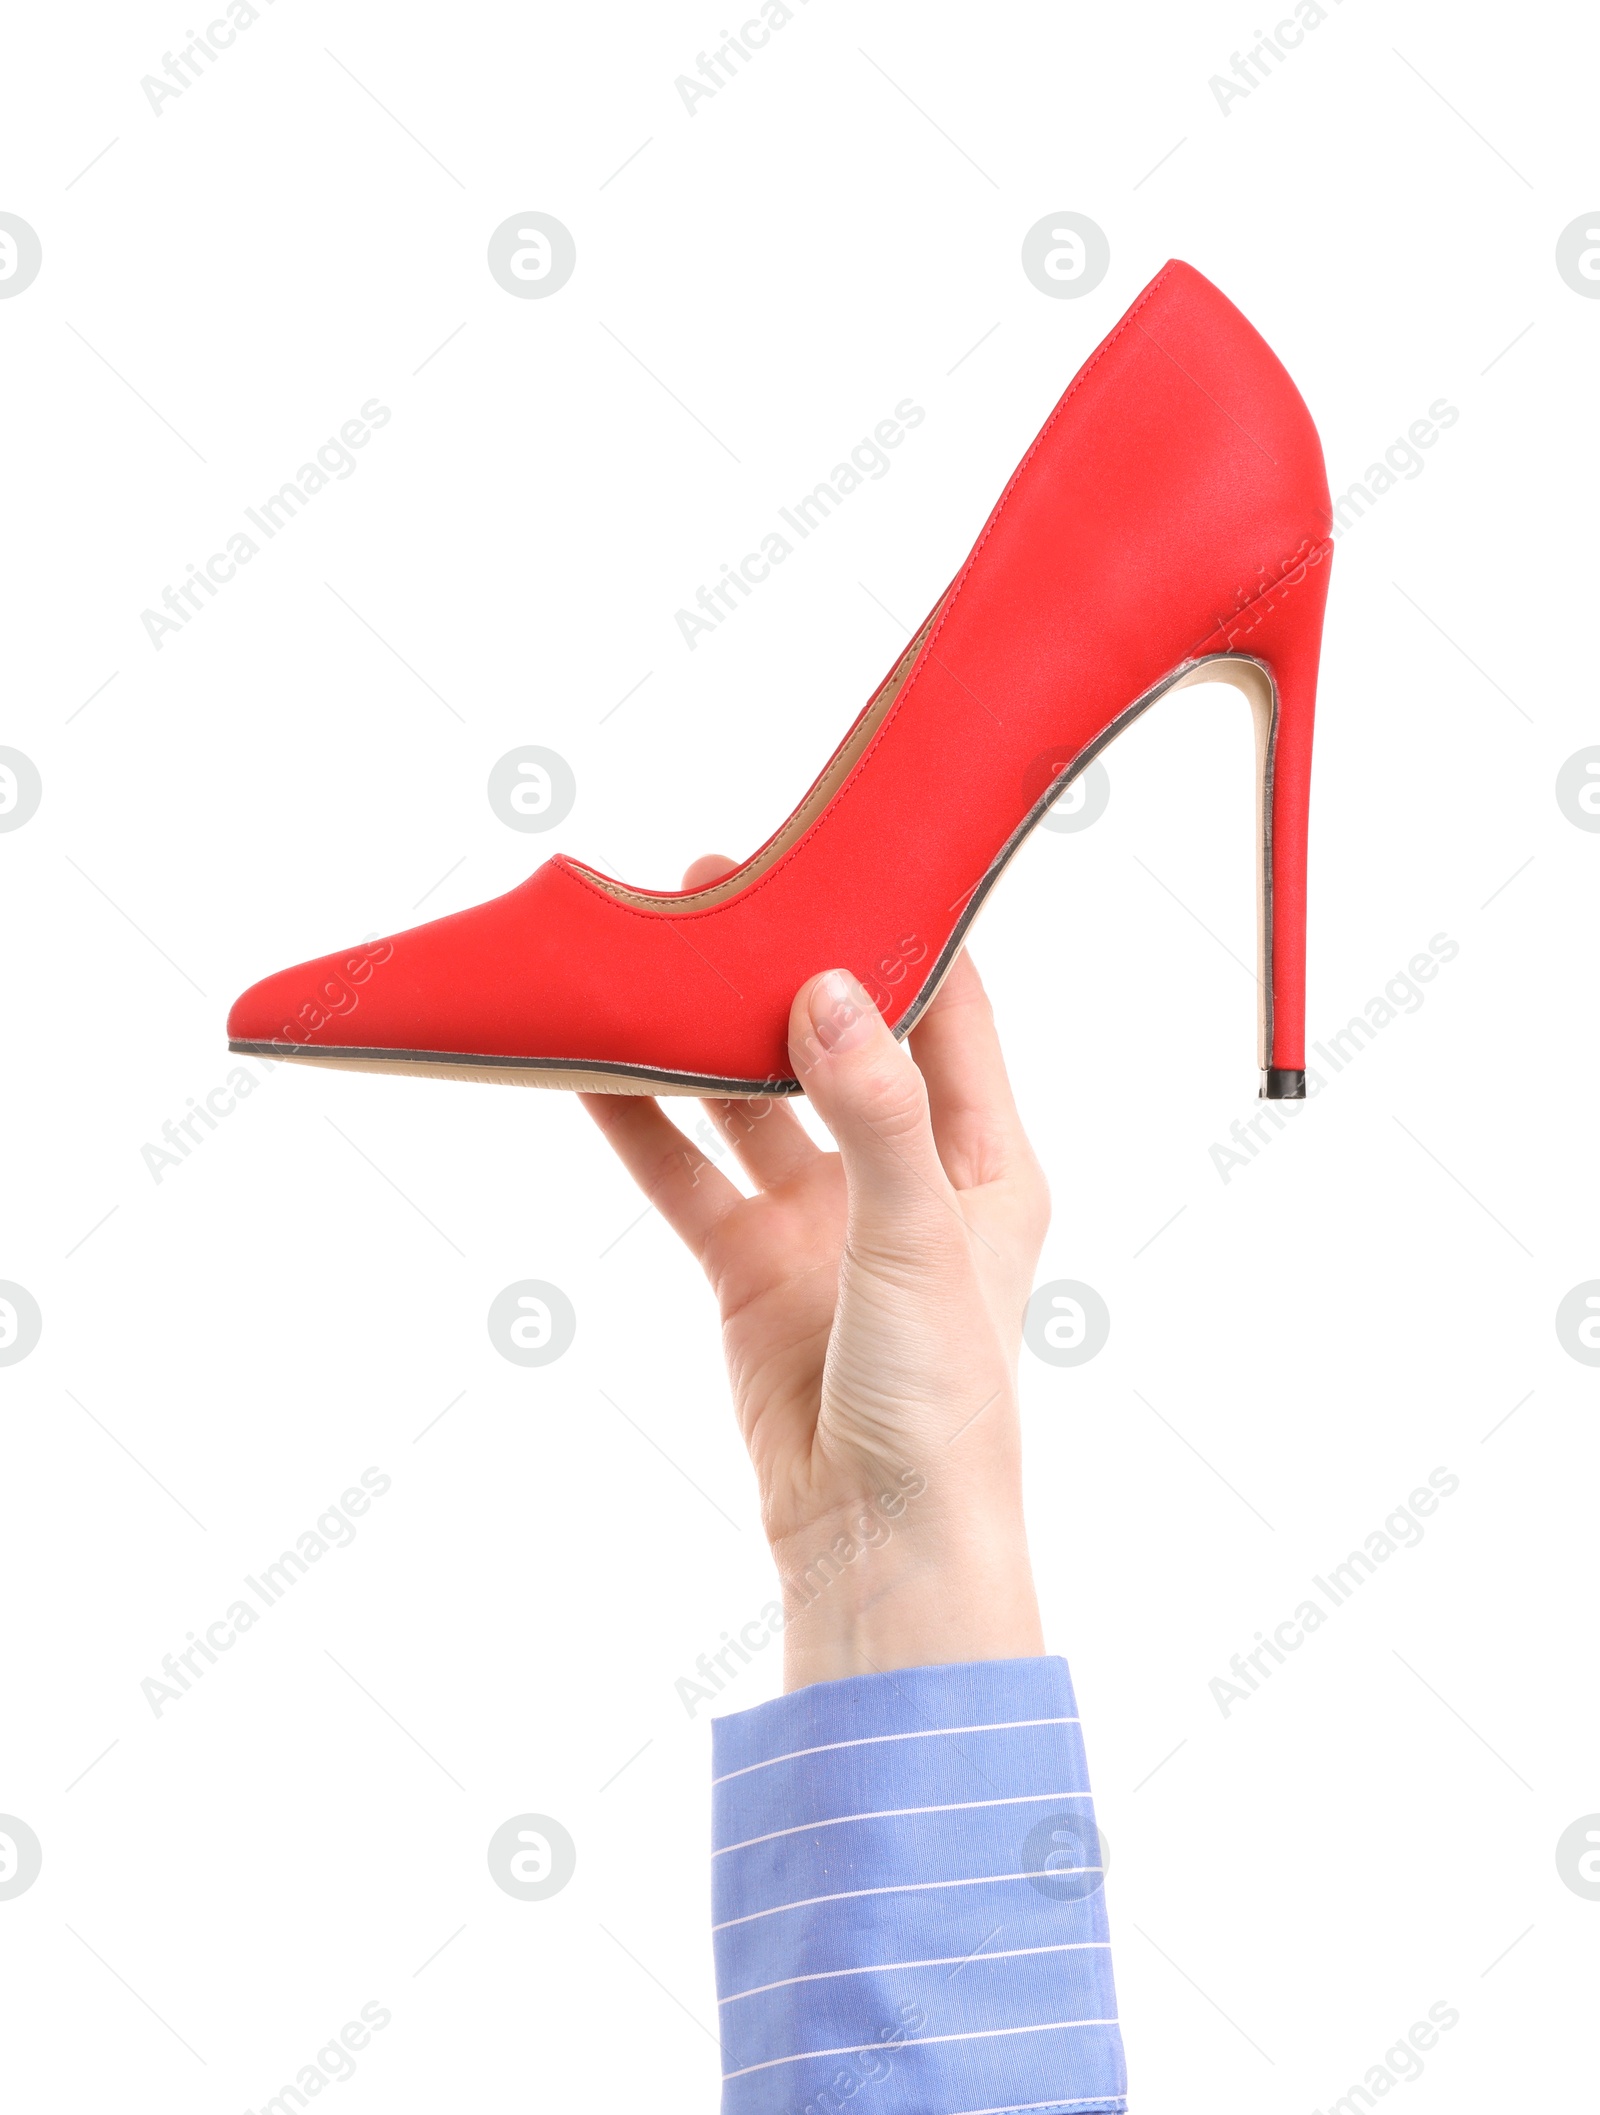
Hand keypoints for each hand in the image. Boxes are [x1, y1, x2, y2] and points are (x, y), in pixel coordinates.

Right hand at [580, 856, 1050, 1687]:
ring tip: (651, 953)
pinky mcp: (751, 1265)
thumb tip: (828, 991)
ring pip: (749, 1102)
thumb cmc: (942, 1402)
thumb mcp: (920, 1241)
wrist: (875, 1541)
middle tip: (718, 884)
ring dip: (705, 1037)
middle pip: (836, 1041)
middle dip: (782, 966)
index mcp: (983, 1159)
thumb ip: (877, 1113)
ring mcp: (821, 1220)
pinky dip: (643, 1125)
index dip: (900, 931)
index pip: (951, 1011)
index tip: (845, 854)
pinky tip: (594, 1067)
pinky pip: (688, 1175)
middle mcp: (903, 1176)